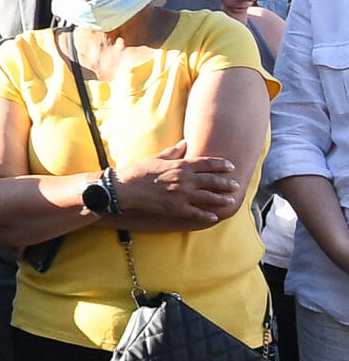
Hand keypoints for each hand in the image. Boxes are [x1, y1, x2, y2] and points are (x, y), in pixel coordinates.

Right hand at [112, 144, 241, 226]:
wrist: (124, 188)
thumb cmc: (139, 171)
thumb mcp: (157, 158)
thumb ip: (173, 152)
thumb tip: (185, 143)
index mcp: (181, 165)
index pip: (208, 163)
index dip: (222, 165)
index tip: (231, 167)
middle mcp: (185, 179)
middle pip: (213, 180)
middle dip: (226, 183)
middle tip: (235, 185)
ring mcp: (182, 194)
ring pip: (209, 197)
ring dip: (221, 199)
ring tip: (230, 201)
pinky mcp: (176, 208)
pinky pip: (196, 212)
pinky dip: (207, 215)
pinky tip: (214, 217)